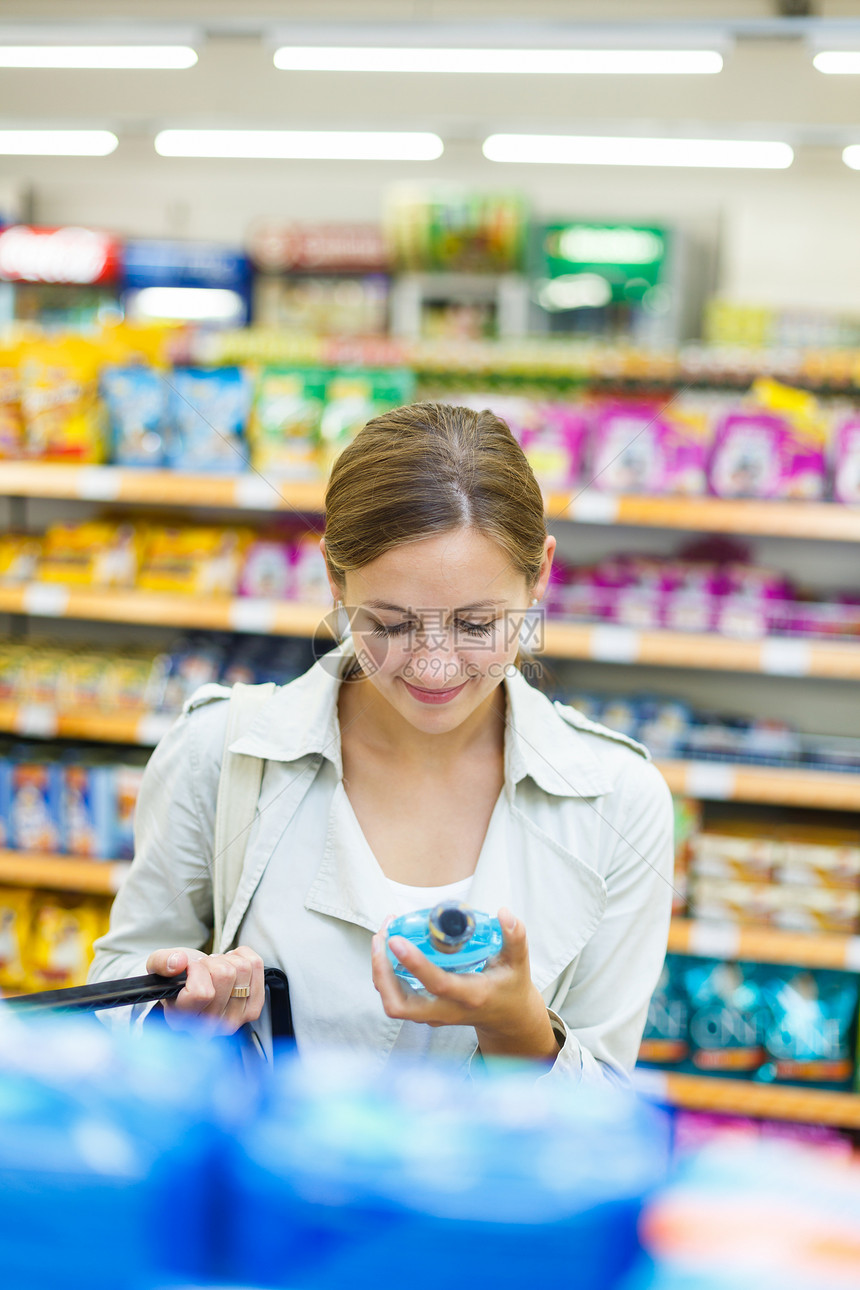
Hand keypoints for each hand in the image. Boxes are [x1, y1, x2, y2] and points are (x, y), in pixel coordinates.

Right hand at [145, 944, 264, 1035]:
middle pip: (225, 975)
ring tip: (216, 970)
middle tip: (204, 969)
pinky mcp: (252, 1010)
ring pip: (242, 969)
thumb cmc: (178, 977)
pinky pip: (256, 966)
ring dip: (227, 960)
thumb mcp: (159, 965)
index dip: (196, 970)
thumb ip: (162, 961)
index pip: (201, 992)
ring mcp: (233, 1021)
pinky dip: (243, 956)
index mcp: (180, 1020)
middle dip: (212, 962)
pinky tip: (231, 966)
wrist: (195, 985)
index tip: (189, 968)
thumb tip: (179, 962)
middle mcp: (208, 1028)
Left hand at [371, 908, 560, 1061]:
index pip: (438, 984)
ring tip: (382, 937)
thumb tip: (504, 912)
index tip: (396, 940)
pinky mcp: (424, 1013)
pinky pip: (396, 998)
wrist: (507, 1018)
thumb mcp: (518, 963)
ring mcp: (433, 1016)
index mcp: (471, 996)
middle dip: (382, 973)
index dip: (415, 963)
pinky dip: (386, 975)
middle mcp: (447, 1011)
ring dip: (380, 972)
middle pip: (400, 1005)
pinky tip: (389, 949)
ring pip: (393, 1003)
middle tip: (382, 938)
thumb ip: (515, 937)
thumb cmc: (510, 986)